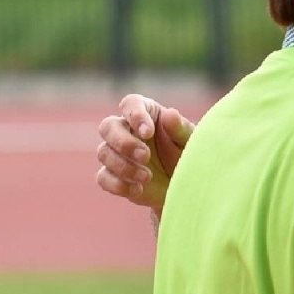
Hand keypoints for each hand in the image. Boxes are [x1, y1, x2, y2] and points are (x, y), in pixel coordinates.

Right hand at [94, 94, 194, 210]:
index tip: (148, 132)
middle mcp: (127, 129)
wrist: (186, 186)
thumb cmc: (189, 156)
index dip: (135, 116)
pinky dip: (118, 185)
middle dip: (124, 143)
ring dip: (123, 166)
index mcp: (147, 113)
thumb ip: (180, 129)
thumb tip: (169, 114)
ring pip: (104, 153)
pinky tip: (138, 189)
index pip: (131, 104)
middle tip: (145, 156)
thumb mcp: (190, 143)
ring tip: (147, 177)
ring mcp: (117, 153)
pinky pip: (103, 177)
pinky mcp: (113, 175)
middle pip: (108, 126)